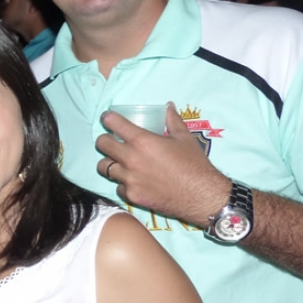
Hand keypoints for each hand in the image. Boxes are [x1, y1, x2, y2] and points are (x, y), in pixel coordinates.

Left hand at [95, 103, 230, 227]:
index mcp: (142, 141)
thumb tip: (168, 106)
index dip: (108, 119)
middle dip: (105, 140)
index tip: (108, 119)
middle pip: (101, 144)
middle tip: (113, 142)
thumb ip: (173, 120)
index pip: (113, 123)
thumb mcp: (185, 138)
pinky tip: (134, 182)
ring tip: (120, 163)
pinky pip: (118, 187)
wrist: (202, 196)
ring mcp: (129, 179)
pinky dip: (123, 183)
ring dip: (110, 162)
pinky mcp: (131, 195)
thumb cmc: (194, 164)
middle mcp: (131, 159)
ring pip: (103, 167)